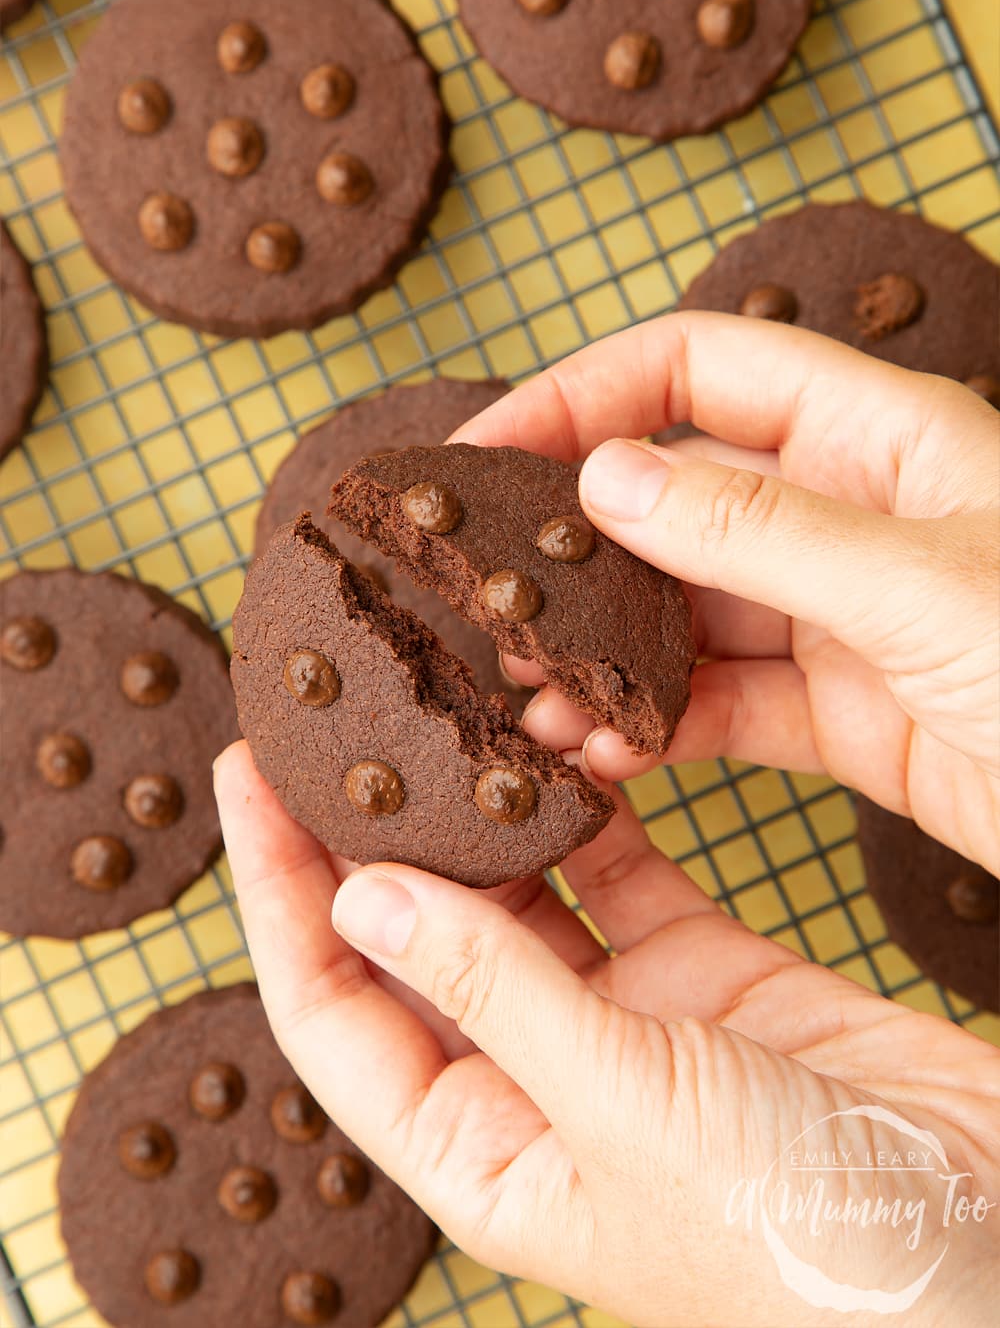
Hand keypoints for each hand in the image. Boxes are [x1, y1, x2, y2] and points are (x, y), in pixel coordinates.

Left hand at [215, 742, 999, 1326]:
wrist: (988, 1243)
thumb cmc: (802, 1241)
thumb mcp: (623, 1108)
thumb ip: (495, 993)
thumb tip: (362, 898)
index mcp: (488, 1150)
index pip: (337, 1011)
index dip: (279, 896)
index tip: (249, 780)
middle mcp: (542, 1083)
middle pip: (417, 940)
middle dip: (362, 836)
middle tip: (326, 722)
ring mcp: (628, 1023)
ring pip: (521, 895)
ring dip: (478, 812)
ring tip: (434, 709)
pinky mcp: (709, 972)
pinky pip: (627, 874)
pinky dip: (594, 810)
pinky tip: (560, 741)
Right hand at [453, 312, 999, 873]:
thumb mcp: (926, 584)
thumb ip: (760, 533)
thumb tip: (610, 478)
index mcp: (878, 435)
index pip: (696, 369)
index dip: (582, 393)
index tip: (484, 450)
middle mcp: (846, 513)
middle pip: (671, 497)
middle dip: (573, 547)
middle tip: (490, 602)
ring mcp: (837, 616)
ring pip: (680, 613)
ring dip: (602, 653)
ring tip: (533, 701)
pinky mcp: (838, 715)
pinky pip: (716, 705)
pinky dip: (651, 727)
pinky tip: (599, 753)